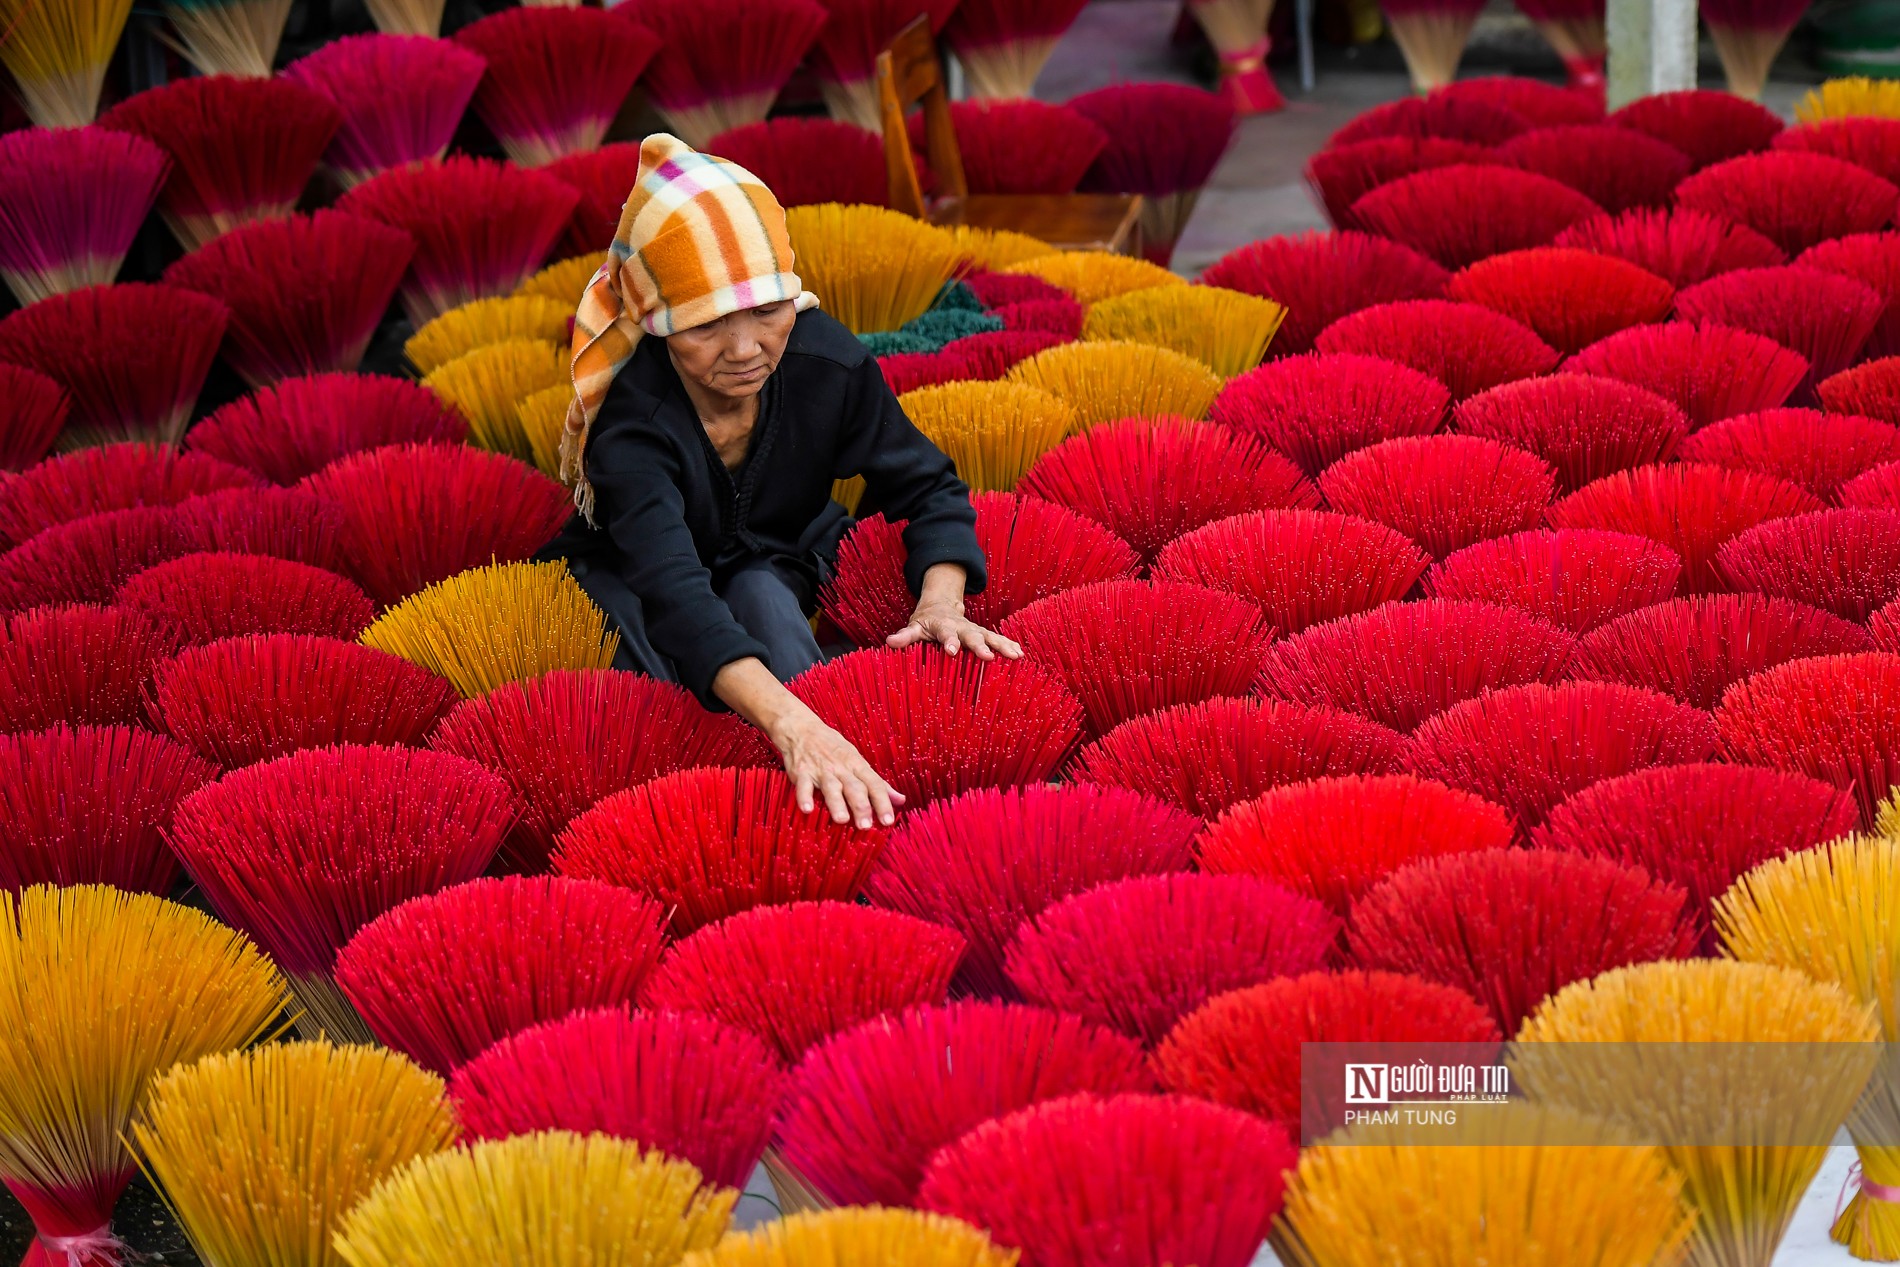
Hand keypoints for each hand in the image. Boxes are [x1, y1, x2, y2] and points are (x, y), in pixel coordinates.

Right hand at [770, 709, 904, 827]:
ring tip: (842, 819)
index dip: (882, 802)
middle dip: (861, 806)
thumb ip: (878, 783)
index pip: (874, 785)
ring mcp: (821, 770)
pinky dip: (804, 797)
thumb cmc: (833, 748)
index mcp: (857, 765)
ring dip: (837, 803)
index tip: (888, 821)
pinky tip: (807, 809)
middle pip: (854, 787)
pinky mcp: (801, 772)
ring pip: (831, 787)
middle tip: (866, 826)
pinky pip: (803, 785)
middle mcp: (841, 768)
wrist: (802, 729)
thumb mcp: (858, 761)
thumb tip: (900, 800)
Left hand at [886, 601, 1022, 659]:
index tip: (952, 651)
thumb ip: (905, 636)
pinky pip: (997, 639)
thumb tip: (890, 642)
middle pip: (972, 635)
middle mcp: (961, 626)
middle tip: (988, 657)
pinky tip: (1020, 654)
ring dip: (1001, 645)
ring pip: (989, 636)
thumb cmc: (926, 621)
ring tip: (1015, 655)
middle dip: (980, 645)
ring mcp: (974, 629)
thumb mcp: (915, 626)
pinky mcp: (983, 634)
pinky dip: (1008, 645)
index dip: (949, 642)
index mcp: (943, 625)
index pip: (945, 634)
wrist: (941, 605)